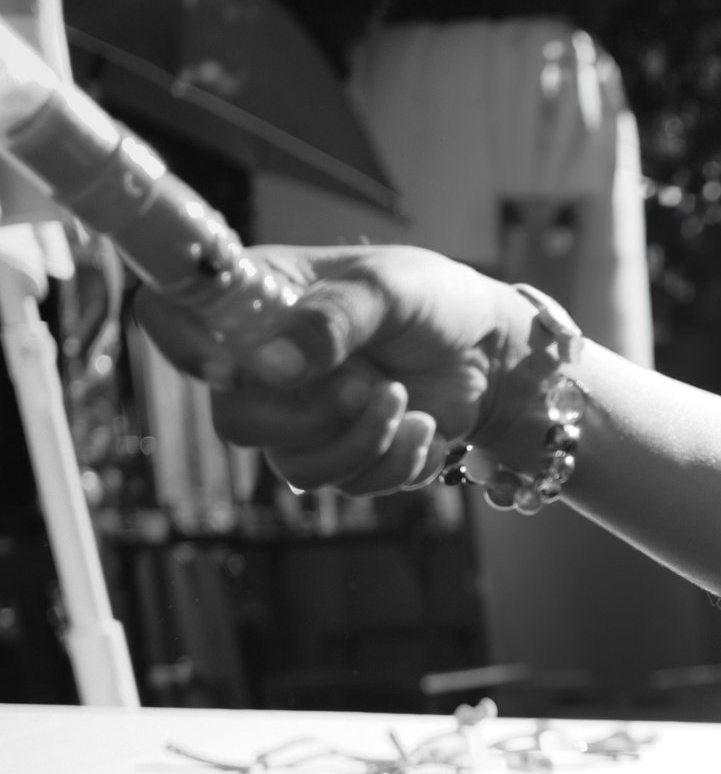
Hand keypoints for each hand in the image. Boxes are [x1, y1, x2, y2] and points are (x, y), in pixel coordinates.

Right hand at [133, 245, 531, 497]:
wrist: (493, 352)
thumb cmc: (432, 300)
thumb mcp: (387, 287)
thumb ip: (331, 318)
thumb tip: (271, 364)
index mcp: (258, 300)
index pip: (173, 316)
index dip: (183, 346)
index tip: (231, 368)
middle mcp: (266, 364)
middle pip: (234, 421)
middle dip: (306, 418)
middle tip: (365, 388)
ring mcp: (302, 416)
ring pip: (295, 466)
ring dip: (362, 443)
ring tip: (406, 400)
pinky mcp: (345, 454)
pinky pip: (351, 485)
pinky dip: (396, 460)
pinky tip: (425, 425)